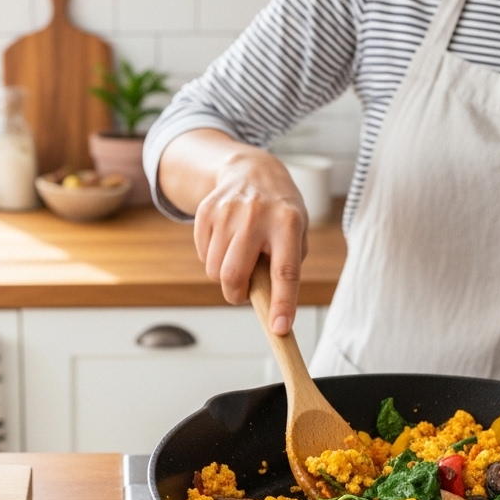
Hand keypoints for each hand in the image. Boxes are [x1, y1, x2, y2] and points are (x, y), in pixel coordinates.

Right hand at [194, 149, 308, 334]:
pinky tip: (226, 241)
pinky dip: (212, 258)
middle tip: (242, 293)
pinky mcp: (206, 212)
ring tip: (239, 257)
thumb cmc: (279, 212)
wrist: (251, 171)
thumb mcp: (297, 232)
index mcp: (288, 223)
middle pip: (233, 274)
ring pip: (214, 269)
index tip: (279, 328)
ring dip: (224, 276)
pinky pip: (203, 255)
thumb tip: (269, 304)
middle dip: (235, 294)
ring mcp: (228, 212)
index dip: (282, 303)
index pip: (285, 271)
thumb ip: (285, 265)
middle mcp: (256, 216)